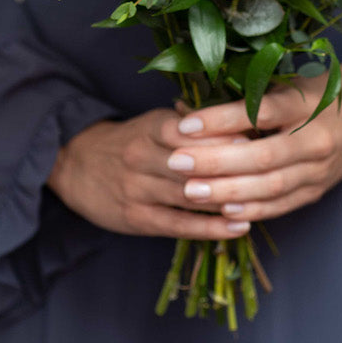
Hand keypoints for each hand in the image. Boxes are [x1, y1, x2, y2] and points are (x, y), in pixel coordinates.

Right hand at [47, 108, 254, 240]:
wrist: (75, 165)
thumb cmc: (128, 141)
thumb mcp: (152, 122)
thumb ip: (188, 122)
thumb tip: (233, 114)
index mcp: (149, 129)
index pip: (186, 132)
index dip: (218, 137)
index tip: (252, 139)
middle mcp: (142, 158)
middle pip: (191, 165)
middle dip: (229, 168)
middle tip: (266, 171)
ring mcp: (139, 190)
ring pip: (188, 196)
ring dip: (226, 199)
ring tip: (262, 201)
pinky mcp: (138, 219)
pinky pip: (180, 225)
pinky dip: (211, 227)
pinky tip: (239, 226)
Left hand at [166, 31, 341, 224]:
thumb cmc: (317, 92)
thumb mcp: (289, 82)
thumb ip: (249, 96)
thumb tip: (191, 109)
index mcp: (305, 103)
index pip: (259, 112)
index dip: (220, 120)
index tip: (184, 125)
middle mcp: (315, 138)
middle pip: (262, 156)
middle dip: (215, 162)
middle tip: (176, 163)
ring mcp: (319, 169)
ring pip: (270, 186)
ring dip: (228, 192)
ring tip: (190, 191)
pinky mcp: (318, 190)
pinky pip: (282, 204)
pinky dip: (253, 210)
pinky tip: (224, 211)